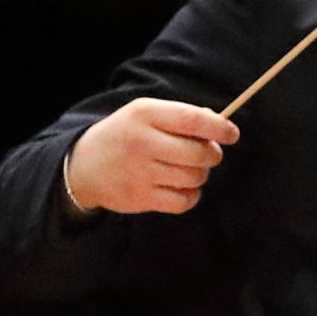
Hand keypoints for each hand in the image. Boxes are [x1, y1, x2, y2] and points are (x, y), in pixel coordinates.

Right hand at [62, 98, 237, 216]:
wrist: (84, 166)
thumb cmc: (125, 135)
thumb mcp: (144, 114)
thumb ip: (179, 116)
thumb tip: (218, 124)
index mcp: (145, 114)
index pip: (192, 120)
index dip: (219, 128)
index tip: (232, 134)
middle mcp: (142, 142)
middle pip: (199, 153)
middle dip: (213, 154)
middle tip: (208, 153)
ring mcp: (141, 172)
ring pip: (195, 178)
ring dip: (201, 175)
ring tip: (189, 169)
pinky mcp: (141, 198)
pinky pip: (184, 201)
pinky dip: (191, 196)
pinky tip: (182, 188)